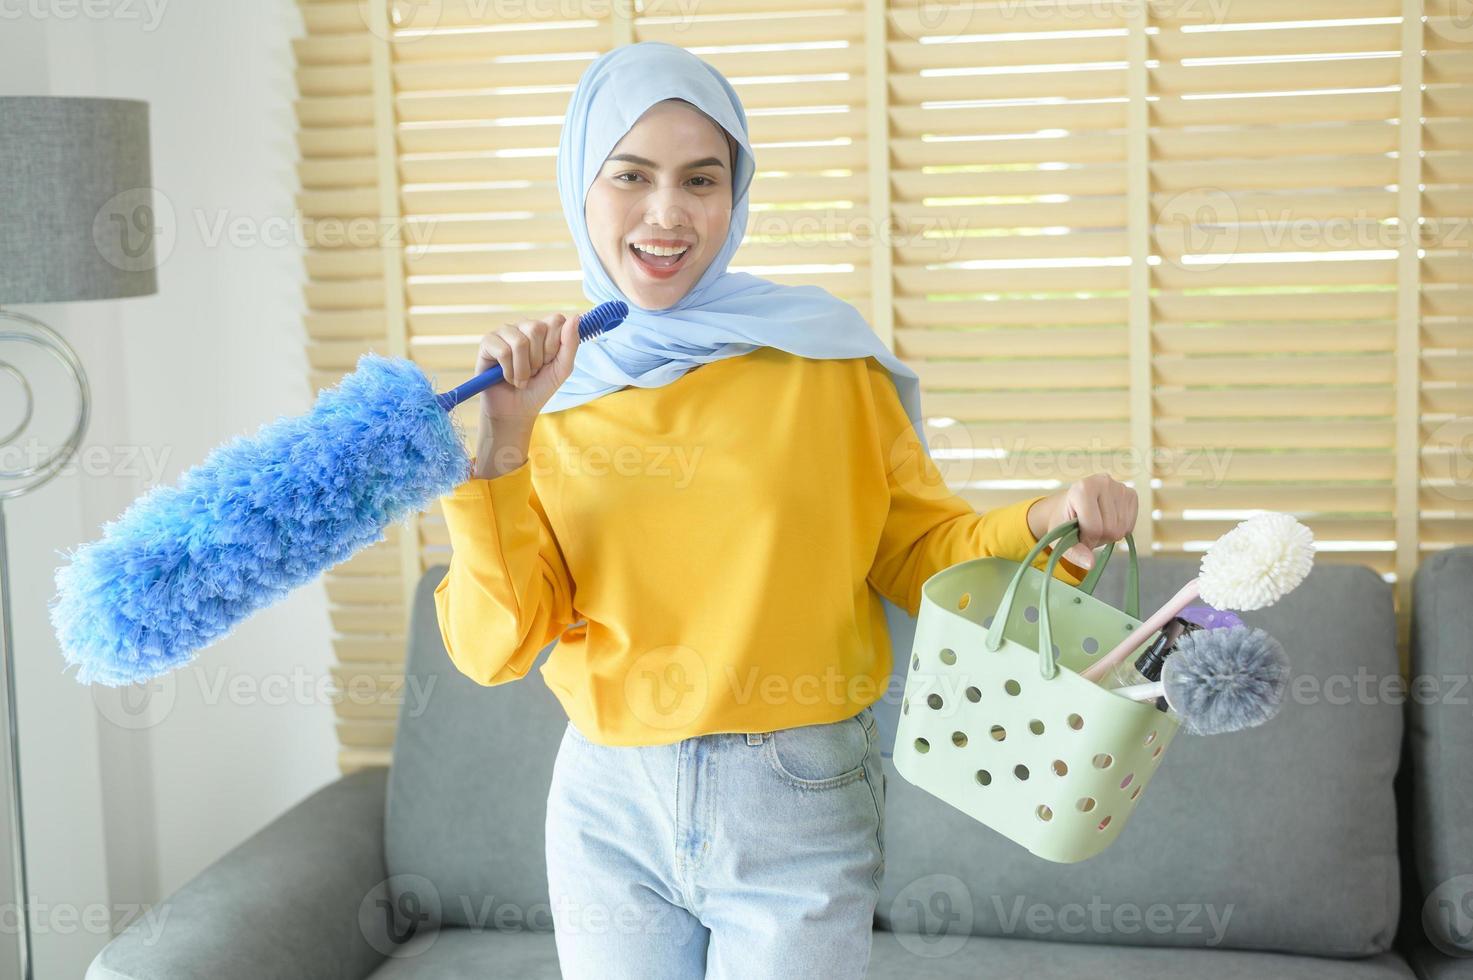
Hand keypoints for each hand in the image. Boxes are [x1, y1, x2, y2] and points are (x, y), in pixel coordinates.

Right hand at [475, 311, 581, 425]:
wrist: (516, 410)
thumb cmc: (539, 388)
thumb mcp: (562, 368)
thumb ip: (571, 343)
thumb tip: (575, 317)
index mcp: (543, 329)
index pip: (556, 320)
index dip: (555, 345)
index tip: (549, 362)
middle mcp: (523, 326)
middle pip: (537, 328)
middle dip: (538, 359)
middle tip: (534, 372)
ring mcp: (505, 332)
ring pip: (520, 342)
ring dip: (523, 369)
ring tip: (521, 378)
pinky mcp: (488, 342)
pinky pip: (503, 352)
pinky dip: (509, 372)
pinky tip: (506, 377)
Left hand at [1026, 474, 1138, 570]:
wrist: (1072, 505)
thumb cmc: (1064, 521)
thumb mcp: (1060, 538)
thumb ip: (1073, 553)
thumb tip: (1090, 564)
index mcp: (1082, 488)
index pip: (1094, 527)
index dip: (1086, 539)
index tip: (1078, 535)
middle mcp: (1103, 482)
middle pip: (1110, 528)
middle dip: (1099, 537)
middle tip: (1088, 530)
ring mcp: (1120, 486)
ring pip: (1122, 528)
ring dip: (1109, 534)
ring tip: (1097, 524)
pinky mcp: (1131, 493)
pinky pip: (1130, 525)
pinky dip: (1120, 529)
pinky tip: (1108, 520)